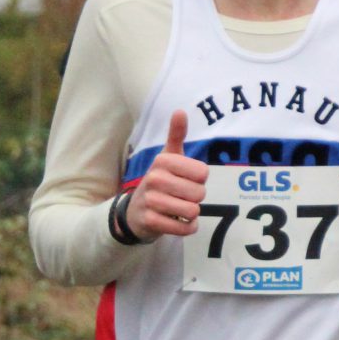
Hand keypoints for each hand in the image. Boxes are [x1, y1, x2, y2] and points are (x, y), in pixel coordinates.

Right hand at [125, 111, 207, 239]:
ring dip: (191, 214)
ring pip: (192, 211)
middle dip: (195, 198)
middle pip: (199, 193)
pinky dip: (187, 228)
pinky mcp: (150, 221)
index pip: (202, 173)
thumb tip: (180, 111)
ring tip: (178, 209)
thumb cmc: (160, 181)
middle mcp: (154, 179)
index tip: (186, 180)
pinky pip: (183, 228)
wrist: (135, 211)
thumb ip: (176, 135)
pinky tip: (178, 222)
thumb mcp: (167, 157)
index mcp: (162, 161)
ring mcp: (150, 201)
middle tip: (181, 197)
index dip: (199, 180)